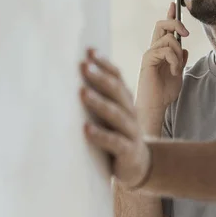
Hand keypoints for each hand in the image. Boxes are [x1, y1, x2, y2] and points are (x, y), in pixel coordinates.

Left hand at [80, 48, 151, 188]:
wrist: (139, 165)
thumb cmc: (117, 134)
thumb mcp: (112, 114)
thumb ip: (100, 97)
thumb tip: (76, 73)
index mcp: (125, 101)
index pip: (117, 77)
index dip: (104, 64)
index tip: (89, 51)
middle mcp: (130, 112)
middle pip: (116, 91)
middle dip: (99, 77)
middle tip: (83, 66)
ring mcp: (130, 132)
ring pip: (116, 114)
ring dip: (99, 102)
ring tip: (83, 93)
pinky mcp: (127, 152)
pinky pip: (114, 142)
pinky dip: (100, 135)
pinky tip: (86, 129)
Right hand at [135, 2, 189, 110]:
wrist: (155, 106)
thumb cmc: (164, 93)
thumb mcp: (178, 73)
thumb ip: (180, 60)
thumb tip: (185, 48)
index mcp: (160, 51)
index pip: (164, 29)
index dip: (169, 15)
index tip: (174, 4)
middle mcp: (153, 49)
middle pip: (162, 25)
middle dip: (176, 23)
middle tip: (186, 33)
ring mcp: (149, 54)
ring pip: (168, 39)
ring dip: (178, 54)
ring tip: (177, 68)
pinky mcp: (147, 60)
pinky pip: (165, 51)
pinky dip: (174, 61)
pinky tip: (173, 72)